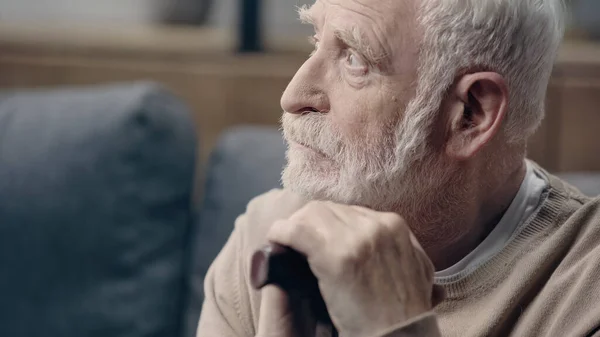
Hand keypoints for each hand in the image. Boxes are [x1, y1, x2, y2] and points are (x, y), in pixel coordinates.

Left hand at [266, 201, 437, 336]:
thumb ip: (397, 249)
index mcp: (393, 226)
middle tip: (295, 242)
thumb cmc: (403, 313)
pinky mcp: (335, 257)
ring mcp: (355, 239)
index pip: (348, 211)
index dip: (327, 224)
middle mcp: (375, 226)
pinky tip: (274, 241)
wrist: (400, 336)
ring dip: (293, 228)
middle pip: (327, 210)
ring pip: (310, 216)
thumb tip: (379, 241)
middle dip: (308, 224)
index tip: (316, 238)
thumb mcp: (415, 271)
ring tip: (283, 243)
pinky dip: (280, 234)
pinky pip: (295, 232)